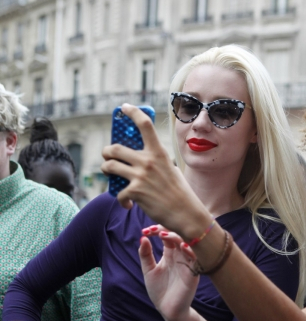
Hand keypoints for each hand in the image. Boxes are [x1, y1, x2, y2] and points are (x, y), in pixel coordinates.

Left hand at [101, 104, 210, 240]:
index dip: (132, 113)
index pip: (144, 125)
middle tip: (108, 156)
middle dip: (107, 152)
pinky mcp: (135, 192)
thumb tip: (136, 160)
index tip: (124, 107)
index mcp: (158, 152)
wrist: (185, 213)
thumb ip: (154, 161)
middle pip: (116, 148)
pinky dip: (121, 200)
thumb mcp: (169, 168)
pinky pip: (118, 193)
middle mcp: (148, 161)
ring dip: (106, 170)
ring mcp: (140, 176)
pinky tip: (129, 204)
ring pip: (110, 166)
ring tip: (110, 174)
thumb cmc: (178, 191)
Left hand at [139, 229, 198, 320]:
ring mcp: (187, 263)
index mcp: (170, 253)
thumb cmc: (159, 290)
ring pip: (188, 243)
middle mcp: (180, 255)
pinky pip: (196, 259)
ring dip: (178, 237)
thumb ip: (145, 255)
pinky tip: (182, 247)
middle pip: (179, 235)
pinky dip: (191, 251)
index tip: (146, 231)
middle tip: (154, 230)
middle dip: (167, 229)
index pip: (167, 234)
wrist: (167, 310)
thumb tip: (142, 237)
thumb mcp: (148, 270)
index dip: (157, 230)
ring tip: (164, 235)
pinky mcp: (193, 273)